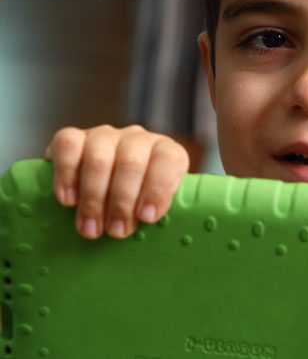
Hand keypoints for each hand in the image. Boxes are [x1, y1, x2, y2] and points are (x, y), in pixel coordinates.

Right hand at [44, 124, 189, 239]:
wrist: (102, 187)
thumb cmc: (133, 204)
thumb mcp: (152, 209)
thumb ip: (157, 215)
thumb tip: (160, 242)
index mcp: (165, 153)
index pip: (170, 159)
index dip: (159, 188)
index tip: (147, 217)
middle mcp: (137, 140)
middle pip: (132, 163)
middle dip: (122, 202)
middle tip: (117, 231)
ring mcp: (105, 136)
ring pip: (99, 159)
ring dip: (94, 198)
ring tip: (91, 228)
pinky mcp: (74, 138)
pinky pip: (68, 145)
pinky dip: (67, 175)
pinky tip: (68, 200)